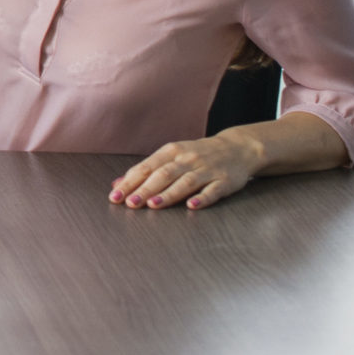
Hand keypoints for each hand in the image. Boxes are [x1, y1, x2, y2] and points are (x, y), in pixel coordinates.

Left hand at [111, 131, 264, 209]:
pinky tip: (192, 206)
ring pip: (185, 182)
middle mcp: (187, 159)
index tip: (115, 196)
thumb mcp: (171, 156)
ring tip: (153, 205)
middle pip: (163, 174)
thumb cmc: (197, 155)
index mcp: (171, 152)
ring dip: (169, 194)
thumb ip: (146, 170)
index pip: (146, 167)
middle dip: (145, 189)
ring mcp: (207, 170)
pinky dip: (202, 198)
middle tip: (130, 204)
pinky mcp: (225, 181)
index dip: (130, 182)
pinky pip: (213, 191)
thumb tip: (117, 184)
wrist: (238, 148)